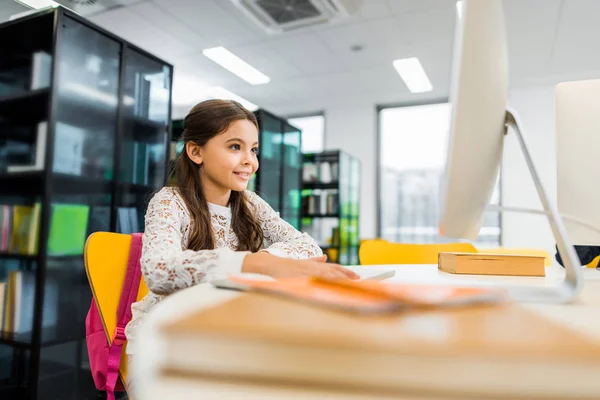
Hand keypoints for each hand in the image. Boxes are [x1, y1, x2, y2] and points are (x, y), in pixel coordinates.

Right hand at [243, 252, 358, 279]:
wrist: (267, 265)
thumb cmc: (283, 266)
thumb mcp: (300, 262)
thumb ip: (314, 261)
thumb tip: (324, 257)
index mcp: (313, 265)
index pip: (333, 268)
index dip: (346, 272)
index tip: (357, 277)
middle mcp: (311, 268)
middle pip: (332, 272)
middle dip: (346, 277)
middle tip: (359, 282)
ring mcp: (305, 274)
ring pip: (326, 277)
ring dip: (338, 281)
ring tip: (350, 285)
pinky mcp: (299, 279)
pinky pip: (314, 283)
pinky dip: (323, 285)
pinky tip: (331, 289)